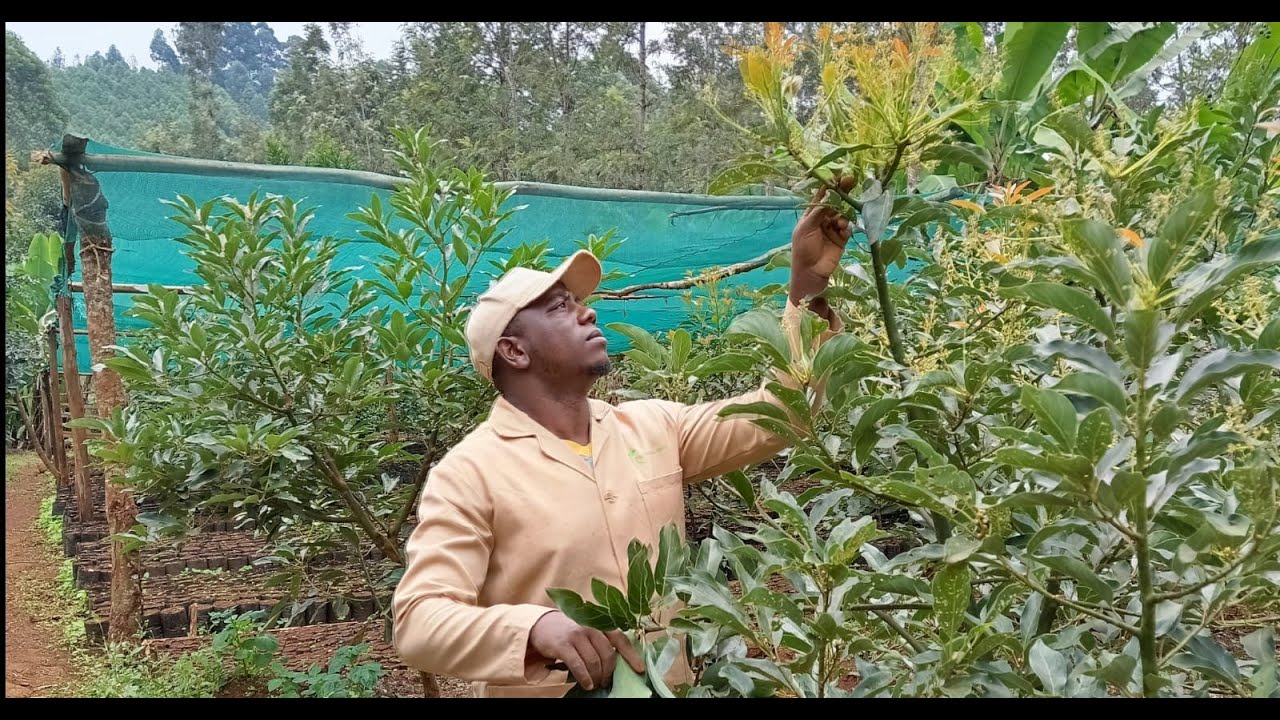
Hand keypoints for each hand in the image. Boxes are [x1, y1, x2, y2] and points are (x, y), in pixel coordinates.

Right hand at [527, 611, 644, 690]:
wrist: (543, 624)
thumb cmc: (571, 631)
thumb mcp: (590, 631)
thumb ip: (604, 641)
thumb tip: (620, 664)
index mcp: (601, 623)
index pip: (621, 639)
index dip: (632, 655)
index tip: (640, 669)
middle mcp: (591, 626)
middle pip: (608, 653)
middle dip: (609, 672)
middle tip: (606, 682)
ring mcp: (577, 634)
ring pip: (594, 661)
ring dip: (597, 677)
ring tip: (596, 684)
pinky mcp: (563, 644)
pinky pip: (578, 664)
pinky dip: (584, 677)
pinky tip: (587, 684)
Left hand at [790, 175, 853, 306]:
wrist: (810, 273)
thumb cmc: (803, 249)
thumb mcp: (807, 228)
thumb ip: (819, 211)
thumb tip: (830, 193)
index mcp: (810, 215)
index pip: (821, 197)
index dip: (830, 186)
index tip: (839, 175)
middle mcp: (822, 220)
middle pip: (835, 202)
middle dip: (842, 193)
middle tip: (851, 181)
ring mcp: (832, 229)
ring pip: (843, 214)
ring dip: (843, 215)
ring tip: (840, 223)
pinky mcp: (842, 239)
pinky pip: (848, 228)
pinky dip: (847, 227)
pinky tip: (843, 231)